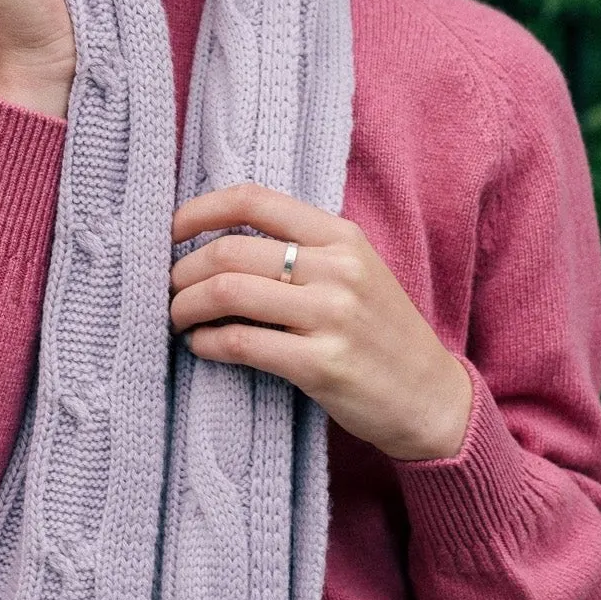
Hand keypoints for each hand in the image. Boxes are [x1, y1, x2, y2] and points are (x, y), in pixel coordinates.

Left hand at [169, 184, 471, 461]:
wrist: (432, 399)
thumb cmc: (380, 332)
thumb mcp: (353, 272)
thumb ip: (299, 249)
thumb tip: (216, 239)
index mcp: (341, 236)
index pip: (254, 200)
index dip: (200, 211)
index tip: (170, 230)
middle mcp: (338, 268)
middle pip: (230, 250)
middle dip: (183, 270)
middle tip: (168, 288)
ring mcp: (332, 315)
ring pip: (227, 292)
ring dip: (185, 306)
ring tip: (178, 317)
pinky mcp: (322, 364)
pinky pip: (241, 342)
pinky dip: (207, 342)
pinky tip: (201, 345)